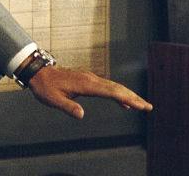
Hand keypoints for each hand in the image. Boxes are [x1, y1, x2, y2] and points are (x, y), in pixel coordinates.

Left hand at [28, 66, 152, 119]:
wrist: (39, 73)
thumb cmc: (46, 87)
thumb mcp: (53, 100)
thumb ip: (68, 107)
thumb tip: (81, 115)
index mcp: (85, 84)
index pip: (111, 92)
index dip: (127, 99)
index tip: (141, 105)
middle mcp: (91, 79)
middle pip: (117, 88)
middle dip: (134, 97)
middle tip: (149, 107)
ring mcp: (90, 79)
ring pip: (113, 87)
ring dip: (128, 95)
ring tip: (142, 105)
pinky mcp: (88, 81)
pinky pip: (107, 87)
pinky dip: (118, 94)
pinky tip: (124, 104)